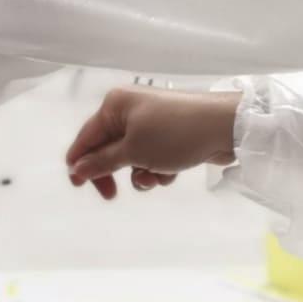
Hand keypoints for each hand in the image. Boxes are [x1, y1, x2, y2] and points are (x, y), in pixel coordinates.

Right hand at [65, 86, 239, 199]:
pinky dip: (157, 168)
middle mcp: (129, 110)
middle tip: (112, 195)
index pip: (86, 138)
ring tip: (154, 179)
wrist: (226, 126)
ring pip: (131, 156)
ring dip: (139, 173)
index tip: (78, 187)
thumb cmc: (174, 135)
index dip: (80, 163)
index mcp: (114, 106)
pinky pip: (151, 156)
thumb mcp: (133, 151)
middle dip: (113, 172)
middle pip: (107, 148)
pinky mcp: (169, 134)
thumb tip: (76, 169)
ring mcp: (151, 122)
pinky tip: (170, 172)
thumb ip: (101, 162)